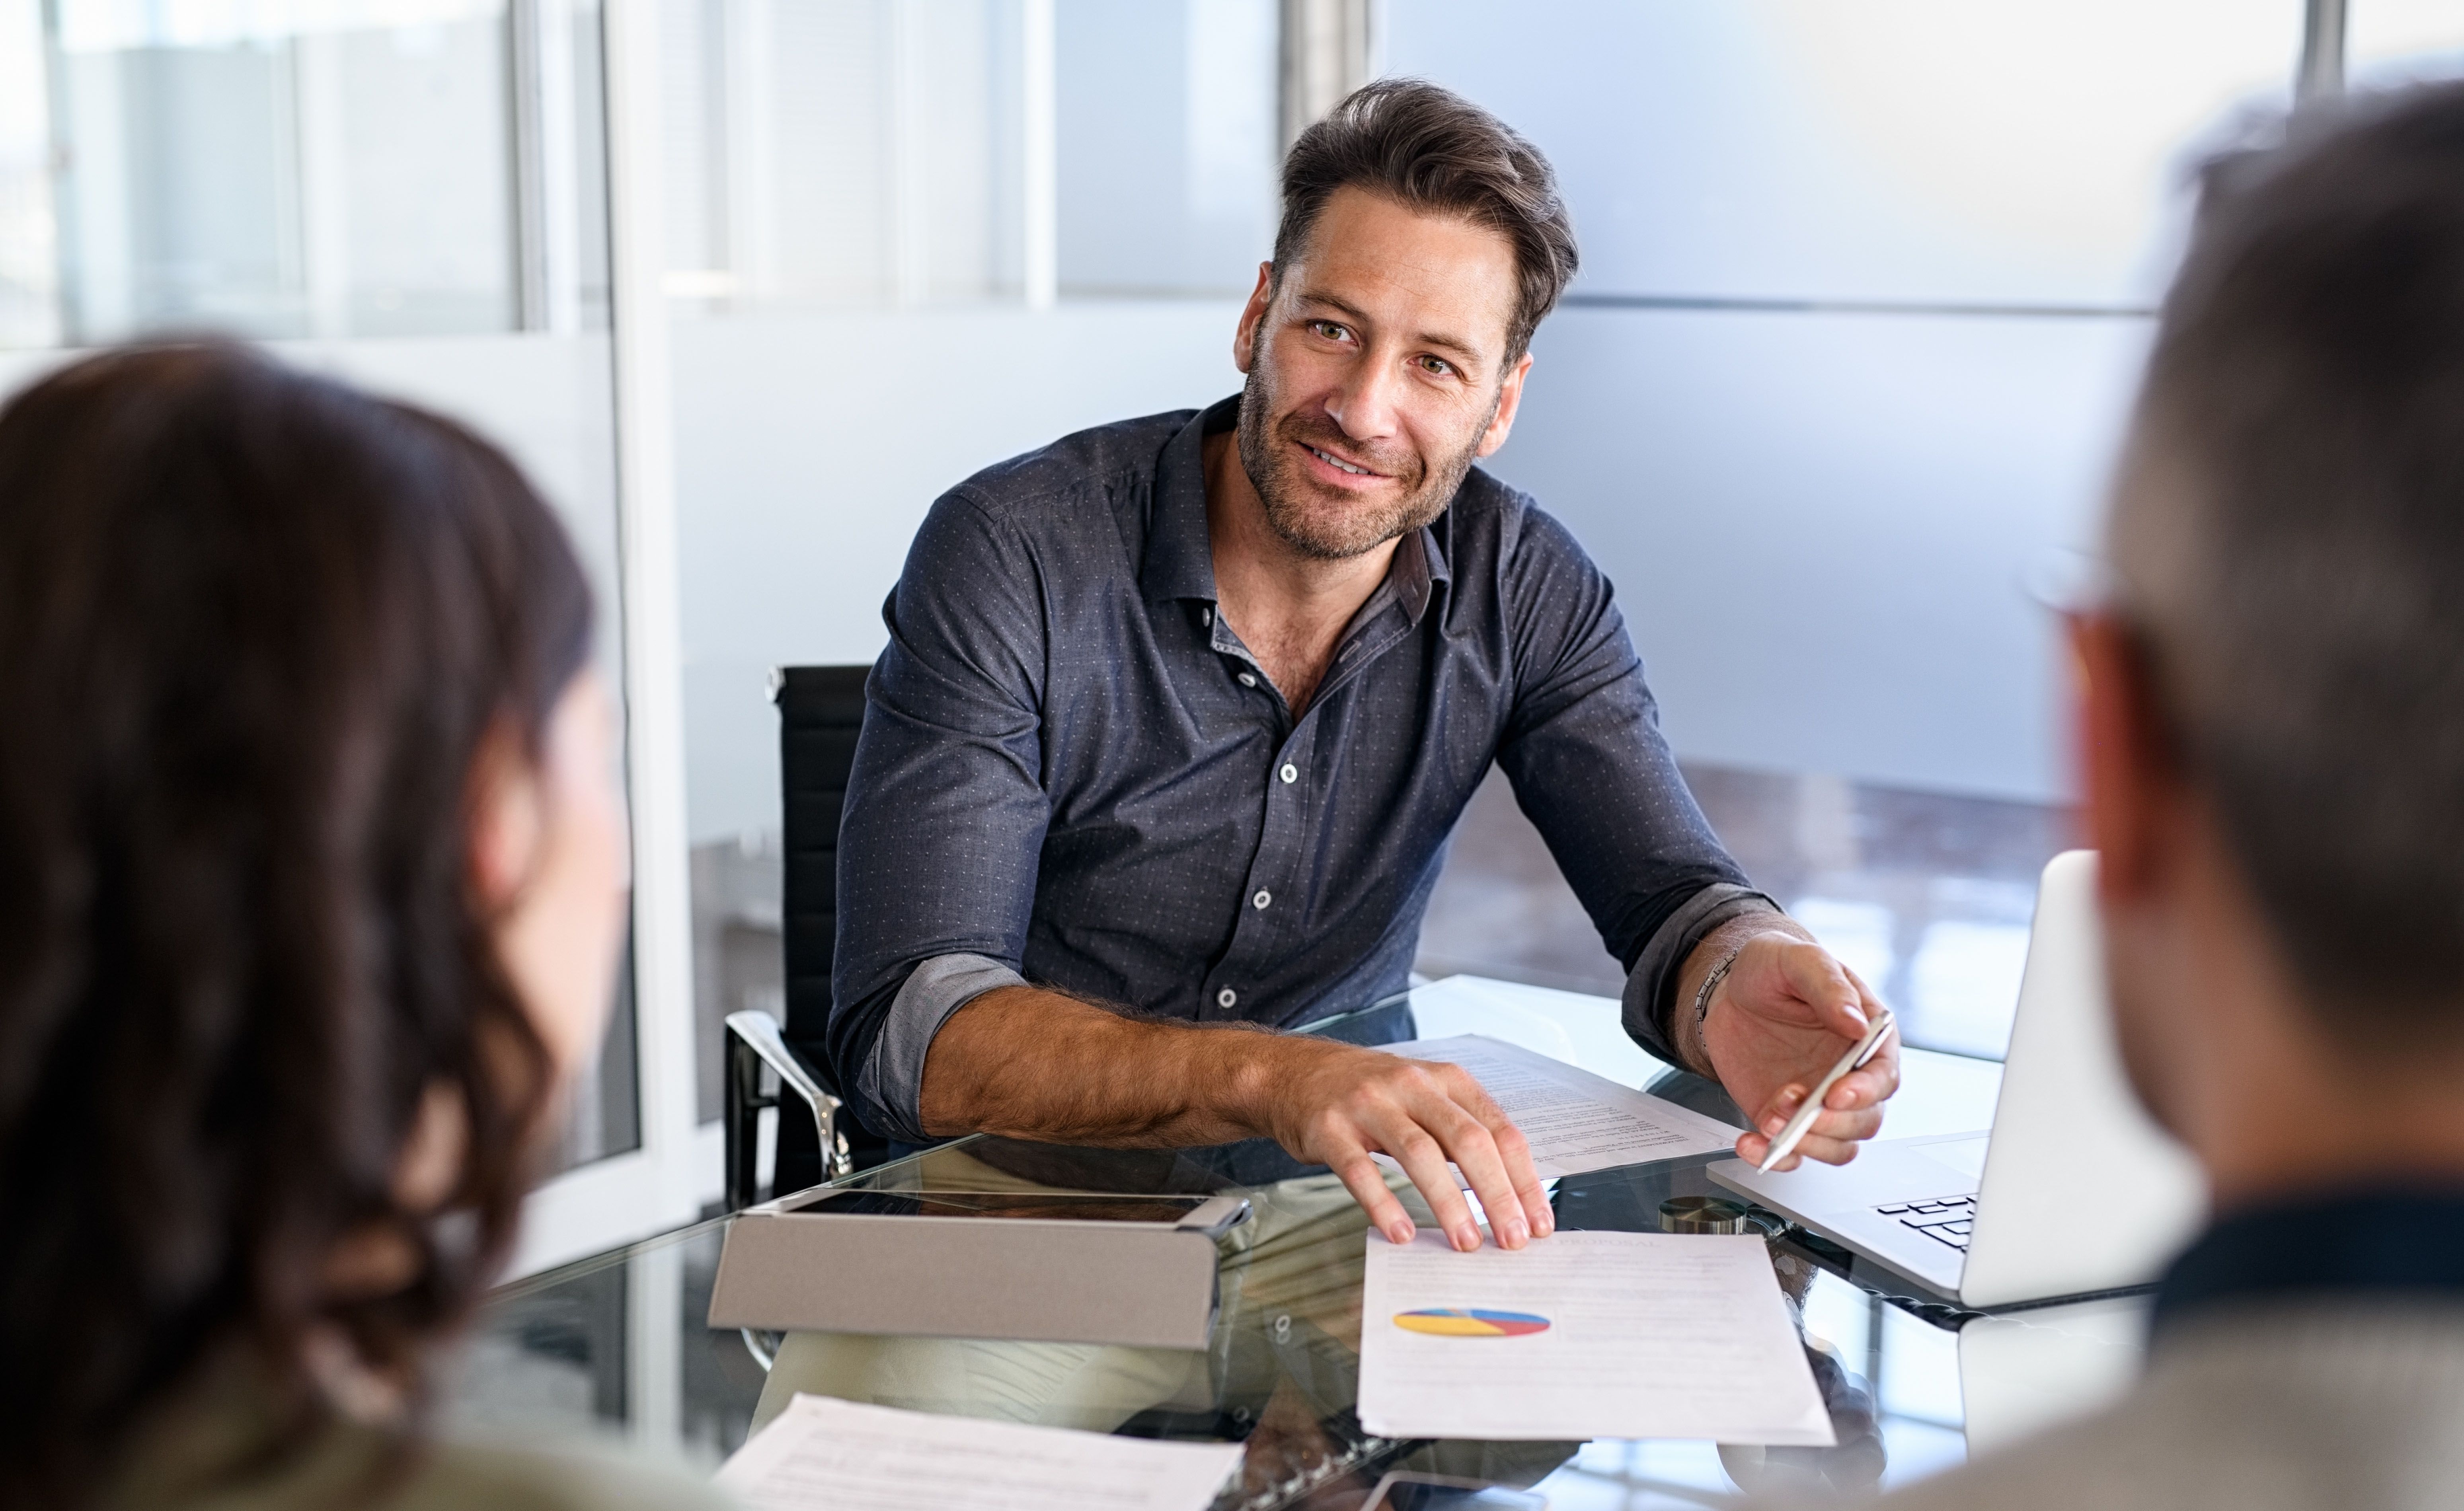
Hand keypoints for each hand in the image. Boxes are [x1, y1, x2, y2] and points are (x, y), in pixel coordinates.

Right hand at [1251, 1037, 1553, 1251]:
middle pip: (1467, 1141)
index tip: (1538, 1221)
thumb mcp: (1425, 1096)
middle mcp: (1411, 1086)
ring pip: (1420, 1154)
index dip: (1523, 1179)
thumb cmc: (1369, 1093)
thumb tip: (1509, 1194)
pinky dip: (1384, 1203)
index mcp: (1446, 1080)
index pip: (1499, 1131)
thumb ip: (1463, 1132)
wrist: (1294, 1073)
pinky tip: (1401, 1231)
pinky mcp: (1330, 1128)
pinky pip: (1361, 1169)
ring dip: (1449, 1203)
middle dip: (1496, 1194)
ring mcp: (1369, 1104)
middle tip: (1511, 1238)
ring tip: (1465, 1242)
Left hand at [1699, 932, 1899, 1169]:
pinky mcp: (1789, 1118)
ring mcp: (1820, 1102)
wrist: (1728, 989)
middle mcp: (1850, 1076)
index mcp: (1866, 1037)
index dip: (1866, 1091)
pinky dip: (1776, 1157)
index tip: (1836, 1095)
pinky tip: (1751, 1143)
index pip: (1884, 1076)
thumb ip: (1828, 986)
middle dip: (1832, 1123)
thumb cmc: (1772, 969)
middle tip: (1794, 1108)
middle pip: (1865, 1121)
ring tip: (1769, 1119)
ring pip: (1837, 1146)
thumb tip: (1857, 1022)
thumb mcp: (1798, 960)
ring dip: (1806, 1142)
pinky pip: (1794, 1153)